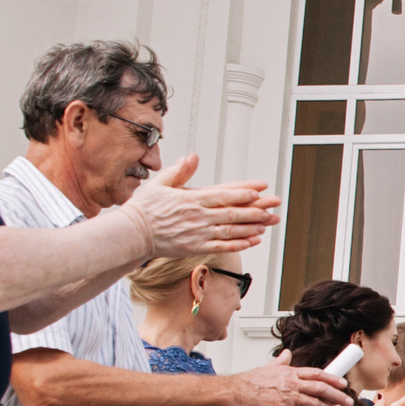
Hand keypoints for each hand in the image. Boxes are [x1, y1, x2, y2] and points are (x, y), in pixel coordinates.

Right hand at [123, 158, 282, 255]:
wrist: (131, 234)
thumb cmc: (144, 209)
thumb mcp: (159, 184)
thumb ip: (179, 171)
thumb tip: (192, 158)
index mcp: (191, 199)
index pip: (223, 194)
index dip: (244, 192)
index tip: (260, 189)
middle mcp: (197, 217)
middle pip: (232, 212)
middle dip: (256, 209)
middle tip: (273, 206)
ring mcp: (197, 233)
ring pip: (231, 230)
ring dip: (251, 226)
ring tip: (268, 222)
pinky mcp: (195, 248)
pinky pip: (221, 246)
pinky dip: (239, 244)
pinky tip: (252, 240)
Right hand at [225, 355, 355, 405]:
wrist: (235, 393)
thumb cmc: (248, 382)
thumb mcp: (267, 368)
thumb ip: (280, 362)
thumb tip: (287, 354)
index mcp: (290, 372)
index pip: (317, 373)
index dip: (332, 379)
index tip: (342, 383)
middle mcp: (292, 382)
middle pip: (321, 388)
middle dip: (337, 396)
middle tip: (348, 401)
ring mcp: (289, 396)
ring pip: (316, 403)